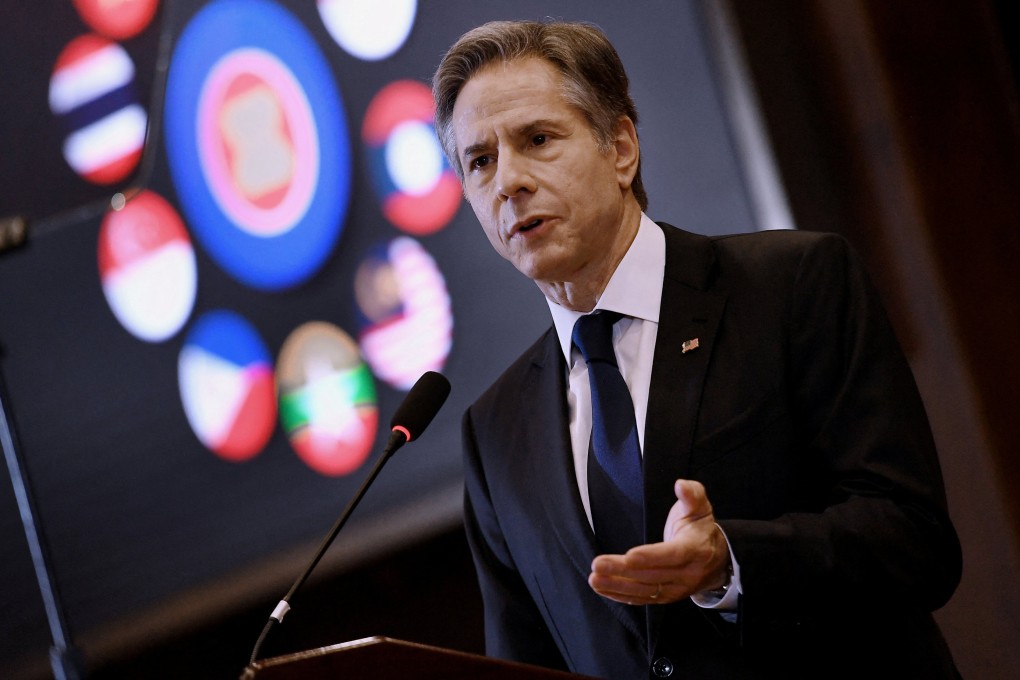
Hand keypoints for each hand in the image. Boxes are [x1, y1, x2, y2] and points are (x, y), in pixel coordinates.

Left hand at [588, 479, 730, 604]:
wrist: (717, 561)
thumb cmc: (701, 529)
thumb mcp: (701, 507)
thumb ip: (692, 494)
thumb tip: (681, 485)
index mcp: (695, 549)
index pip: (672, 555)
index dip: (651, 556)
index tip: (629, 555)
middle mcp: (686, 574)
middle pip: (652, 574)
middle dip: (622, 571)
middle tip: (598, 564)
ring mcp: (676, 589)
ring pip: (645, 590)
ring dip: (617, 586)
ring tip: (594, 578)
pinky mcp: (665, 597)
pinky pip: (642, 599)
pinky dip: (621, 596)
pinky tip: (602, 589)